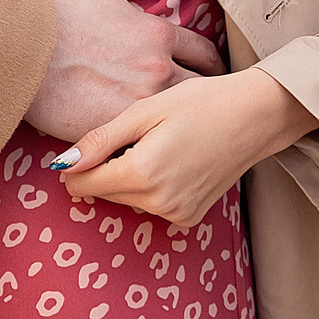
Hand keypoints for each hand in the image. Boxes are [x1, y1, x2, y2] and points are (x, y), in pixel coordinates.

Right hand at [22, 0, 225, 143]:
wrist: (21, 51)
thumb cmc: (57, 14)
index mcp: (157, 34)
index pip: (203, 51)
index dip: (211, 62)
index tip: (212, 71)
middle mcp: (158, 70)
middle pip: (202, 89)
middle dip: (207, 95)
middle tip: (206, 104)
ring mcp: (140, 103)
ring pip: (180, 118)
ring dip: (183, 120)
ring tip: (184, 126)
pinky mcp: (119, 131)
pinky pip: (149, 140)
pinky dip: (154, 141)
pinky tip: (155, 144)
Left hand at [54, 67, 316, 228]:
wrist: (255, 116)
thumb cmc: (199, 101)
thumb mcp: (145, 110)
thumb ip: (101, 140)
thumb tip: (63, 164)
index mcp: (143, 173)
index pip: (84, 185)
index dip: (74, 166)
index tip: (79, 145)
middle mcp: (159, 203)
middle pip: (105, 192)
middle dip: (104, 167)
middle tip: (126, 133)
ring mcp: (177, 213)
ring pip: (127, 198)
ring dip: (126, 175)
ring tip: (149, 140)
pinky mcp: (190, 216)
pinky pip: (152, 203)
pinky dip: (149, 184)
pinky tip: (166, 155)